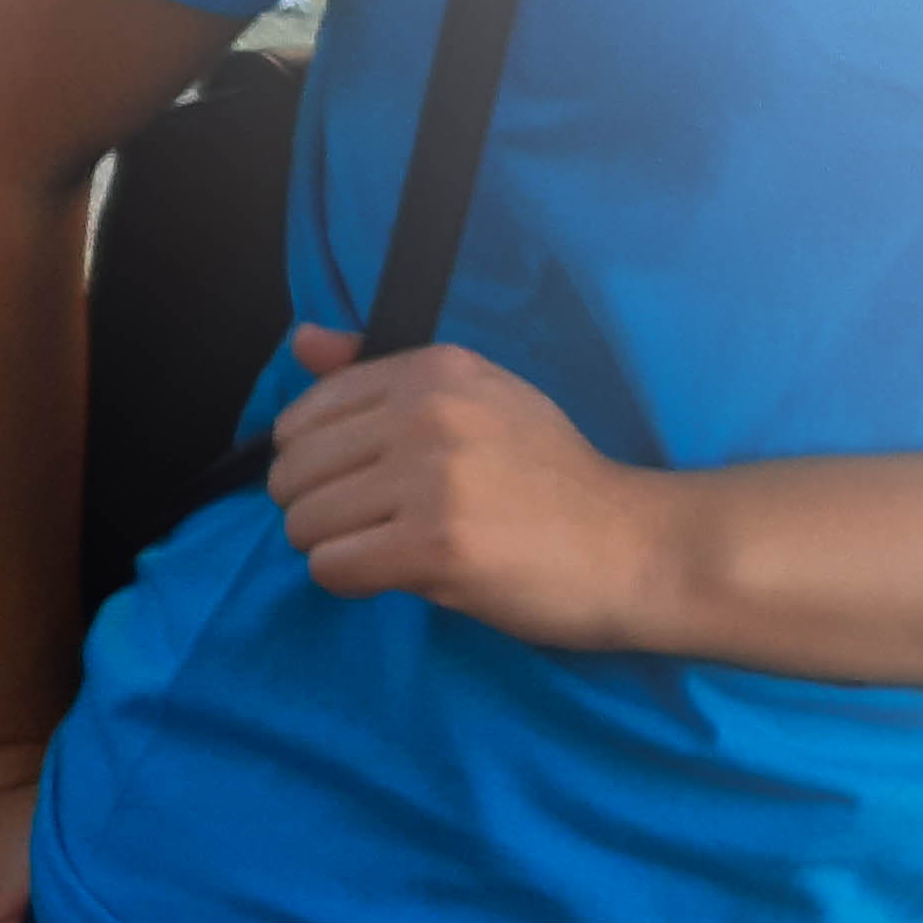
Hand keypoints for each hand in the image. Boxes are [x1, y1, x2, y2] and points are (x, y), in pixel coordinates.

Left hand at [266, 328, 673, 647]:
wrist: (629, 543)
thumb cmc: (547, 480)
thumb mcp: (477, 399)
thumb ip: (380, 374)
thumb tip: (302, 340)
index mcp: (436, 371)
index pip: (306, 414)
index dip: (316, 462)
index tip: (364, 481)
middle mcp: (430, 412)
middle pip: (292, 473)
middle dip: (317, 509)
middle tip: (377, 523)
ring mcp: (432, 478)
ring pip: (303, 523)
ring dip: (335, 547)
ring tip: (394, 546)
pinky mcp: (434, 545)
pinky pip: (330, 568)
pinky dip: (352, 581)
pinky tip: (402, 573)